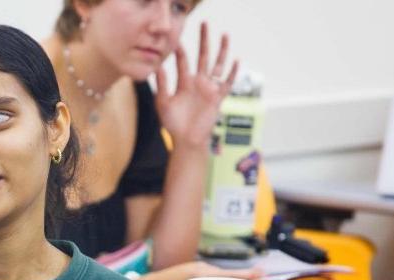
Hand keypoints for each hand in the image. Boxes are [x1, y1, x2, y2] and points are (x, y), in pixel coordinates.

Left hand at [153, 22, 238, 148]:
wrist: (186, 140)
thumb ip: (161, 85)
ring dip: (221, 50)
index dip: (180, 51)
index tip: (177, 38)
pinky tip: (236, 61)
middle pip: (203, 56)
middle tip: (204, 24)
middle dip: (204, 41)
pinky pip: (227, 83)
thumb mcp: (163, 102)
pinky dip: (232, 72)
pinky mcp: (218, 98)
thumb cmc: (173, 123)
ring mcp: (209, 89)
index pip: (183, 62)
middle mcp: (198, 82)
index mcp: (184, 83)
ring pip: (217, 65)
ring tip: (224, 35)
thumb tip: (156, 68)